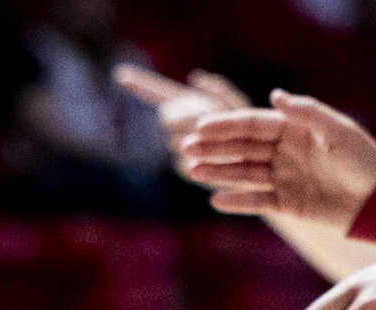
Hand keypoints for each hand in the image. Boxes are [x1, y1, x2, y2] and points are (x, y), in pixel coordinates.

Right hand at [113, 64, 250, 166]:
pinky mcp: (184, 168)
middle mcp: (179, 124)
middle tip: (202, 122)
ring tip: (220, 145)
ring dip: (195, 139)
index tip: (120, 74)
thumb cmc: (249, 134)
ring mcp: (179, 146)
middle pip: (168, 116)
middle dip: (185, 117)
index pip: (158, 91)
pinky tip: (215, 162)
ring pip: (176, 139)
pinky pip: (184, 160)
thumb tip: (196, 76)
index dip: (140, 83)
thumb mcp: (239, 106)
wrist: (255, 168)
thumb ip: (221, 90)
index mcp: (188, 104)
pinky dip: (199, 158)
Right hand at [178, 91, 375, 226]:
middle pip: (242, 148)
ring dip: (218, 172)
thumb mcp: (337, 130)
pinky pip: (258, 201)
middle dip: (214, 148)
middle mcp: (283, 152)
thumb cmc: (362, 159)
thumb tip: (275, 95)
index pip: (252, 124)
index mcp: (292, 129)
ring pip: (244, 173)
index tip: (201, 127)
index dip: (226, 126)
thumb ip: (306, 112)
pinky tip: (217, 199)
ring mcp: (284, 178)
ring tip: (192, 171)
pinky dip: (238, 201)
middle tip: (187, 150)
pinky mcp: (288, 205)